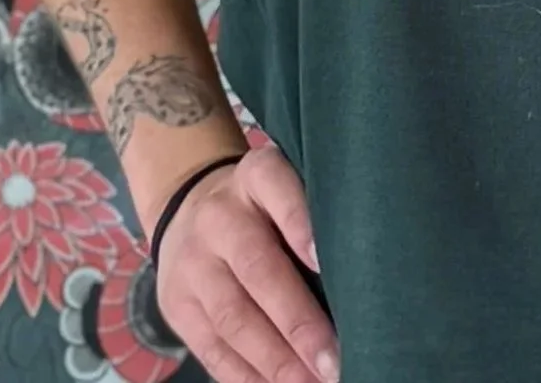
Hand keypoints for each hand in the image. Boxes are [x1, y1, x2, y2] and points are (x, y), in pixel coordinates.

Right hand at [153, 144, 340, 382]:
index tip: (326, 261)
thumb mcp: (285, 188)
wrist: (189, 210)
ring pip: (233, 319)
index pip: (276, 187)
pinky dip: (248, 378)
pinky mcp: (177, 307)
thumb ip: (315, 216)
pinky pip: (212, 350)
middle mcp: (219, 217)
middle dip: (298, 323)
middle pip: (257, 269)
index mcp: (255, 176)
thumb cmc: (264, 207)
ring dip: (276, 362)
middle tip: (334, 361)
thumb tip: (363, 278)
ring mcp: (192, 264)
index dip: (300, 223)